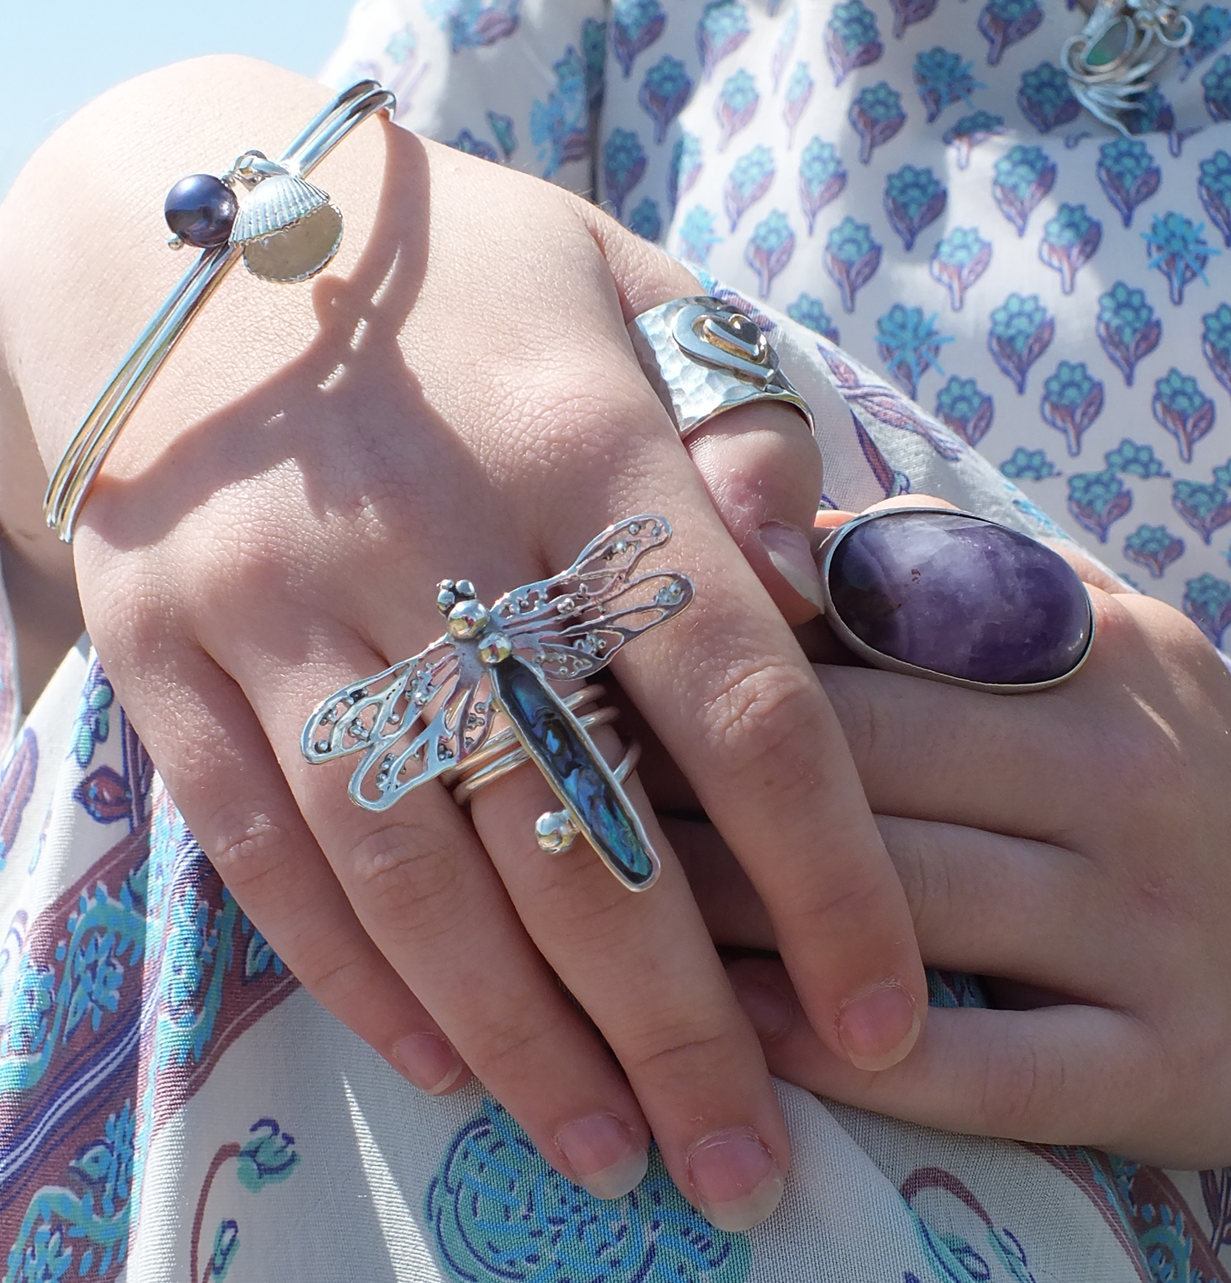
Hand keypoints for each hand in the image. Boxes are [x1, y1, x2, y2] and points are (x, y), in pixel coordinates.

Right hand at [0, 59, 926, 1227]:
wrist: (194, 249)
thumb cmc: (463, 276)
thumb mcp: (631, 291)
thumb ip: (741, 427)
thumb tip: (810, 579)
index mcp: (579, 446)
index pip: (737, 696)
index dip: (828, 874)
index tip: (883, 1014)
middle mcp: (426, 538)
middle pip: (578, 826)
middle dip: (675, 1019)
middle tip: (747, 1164)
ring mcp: (276, 605)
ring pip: (416, 871)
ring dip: (522, 1038)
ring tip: (612, 1154)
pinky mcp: (165, 655)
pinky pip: (265, 852)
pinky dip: (360, 977)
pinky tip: (449, 1064)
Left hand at [668, 518, 1230, 1167]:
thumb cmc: (1172, 765)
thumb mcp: (1104, 635)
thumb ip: (967, 573)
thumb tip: (803, 525)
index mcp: (1096, 651)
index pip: (885, 635)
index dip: (740, 652)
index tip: (619, 670)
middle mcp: (1129, 774)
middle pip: (877, 765)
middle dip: (714, 779)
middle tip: (584, 788)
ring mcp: (1152, 925)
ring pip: (913, 910)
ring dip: (750, 913)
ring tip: (625, 913)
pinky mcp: (1164, 1064)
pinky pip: (988, 1065)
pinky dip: (857, 1057)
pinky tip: (750, 1040)